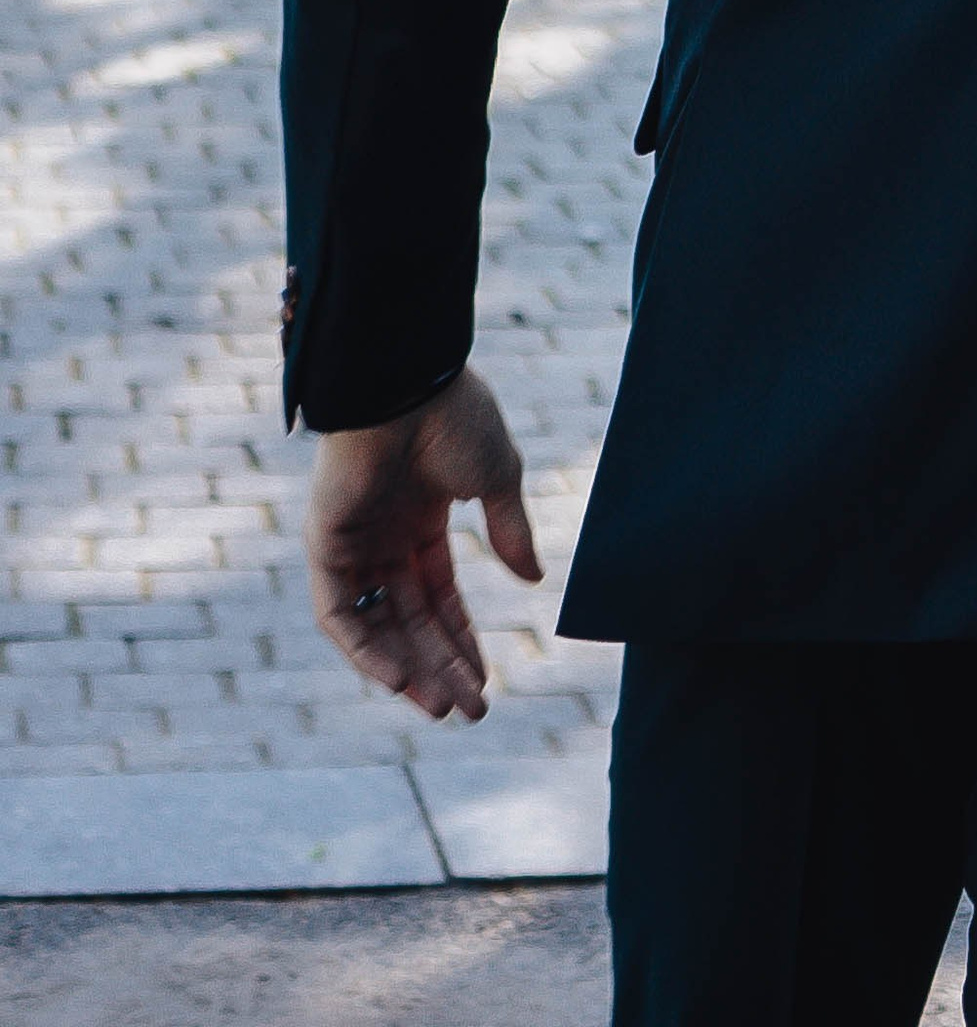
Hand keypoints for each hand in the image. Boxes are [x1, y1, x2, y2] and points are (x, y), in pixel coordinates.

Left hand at [304, 364, 541, 721]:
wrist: (410, 383)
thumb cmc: (457, 417)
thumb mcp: (499, 478)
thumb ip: (511, 531)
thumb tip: (534, 579)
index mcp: (423, 519)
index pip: (439, 597)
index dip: (462, 640)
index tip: (485, 682)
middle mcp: (385, 538)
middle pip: (410, 622)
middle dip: (440, 667)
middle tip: (470, 711)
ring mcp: (353, 544)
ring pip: (378, 627)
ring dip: (407, 670)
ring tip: (442, 707)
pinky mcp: (325, 545)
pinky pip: (339, 613)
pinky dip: (365, 649)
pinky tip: (399, 678)